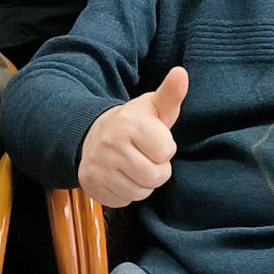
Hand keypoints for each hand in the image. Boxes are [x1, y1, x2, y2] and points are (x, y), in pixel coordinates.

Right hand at [78, 65, 185, 207]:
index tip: (155, 140)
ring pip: (140, 192)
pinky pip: (124, 200)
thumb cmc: (132, 123)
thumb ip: (170, 94)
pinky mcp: (91, 185)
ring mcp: (99, 166)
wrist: (92, 135)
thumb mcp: (152, 107)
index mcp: (130, 122)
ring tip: (134, 166)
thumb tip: (181, 73)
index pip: (166, 152)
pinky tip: (121, 176)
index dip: (165, 149)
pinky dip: (126, 192)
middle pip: (155, 176)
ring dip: (143, 183)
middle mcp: (111, 144)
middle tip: (147, 157)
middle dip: (157, 170)